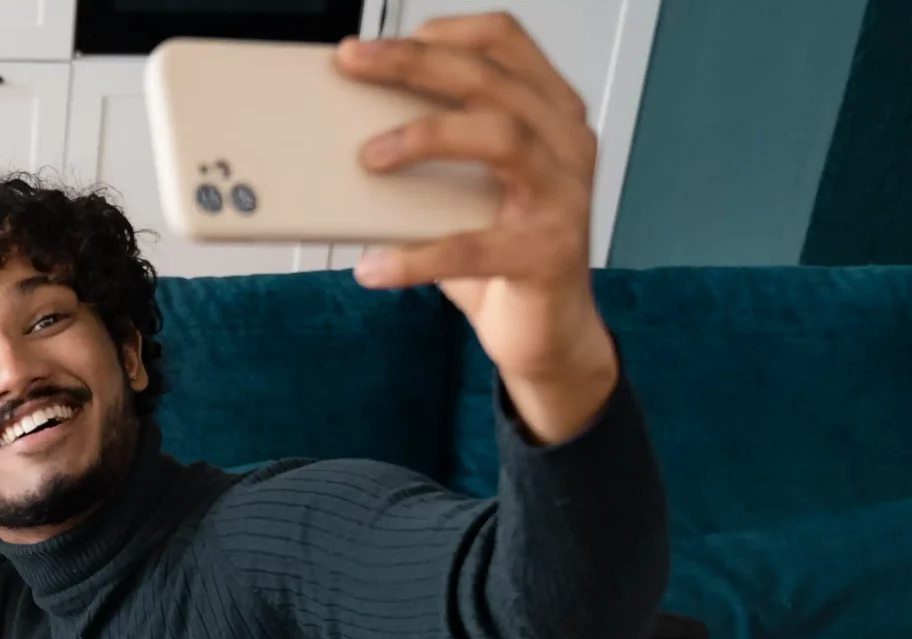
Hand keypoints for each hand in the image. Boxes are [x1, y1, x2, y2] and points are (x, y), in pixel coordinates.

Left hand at [336, 15, 620, 441]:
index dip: (442, 31)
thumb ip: (429, 155)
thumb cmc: (502, 257)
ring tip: (367, 157)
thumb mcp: (464, 192)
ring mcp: (563, 198)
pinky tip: (374, 265)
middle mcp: (565, 144)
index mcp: (549, 113)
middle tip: (354, 64)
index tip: (378, 44)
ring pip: (501, 138)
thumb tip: (346, 133)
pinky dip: (416, 256)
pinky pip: (476, 247)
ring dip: (426, 136)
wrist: (548, 334)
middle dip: (415, 64)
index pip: (503, 42)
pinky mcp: (548, 256)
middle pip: (491, 80)